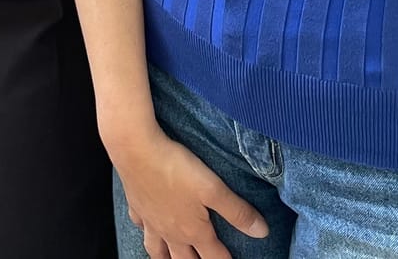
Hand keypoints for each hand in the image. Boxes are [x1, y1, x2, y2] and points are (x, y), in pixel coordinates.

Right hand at [114, 122, 267, 258]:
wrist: (135, 149)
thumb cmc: (174, 167)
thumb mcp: (213, 188)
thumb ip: (237, 211)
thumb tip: (262, 232)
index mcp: (193, 231)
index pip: (214, 257)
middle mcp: (171, 232)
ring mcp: (151, 222)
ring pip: (157, 251)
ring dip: (166, 258)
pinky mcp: (137, 207)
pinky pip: (141, 227)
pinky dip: (146, 231)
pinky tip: (148, 227)